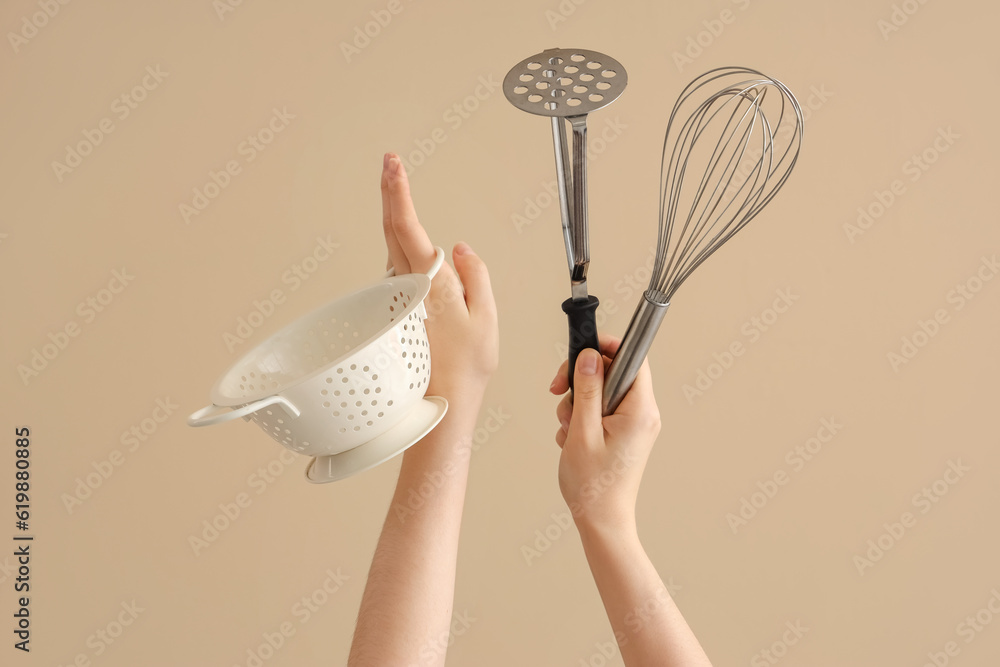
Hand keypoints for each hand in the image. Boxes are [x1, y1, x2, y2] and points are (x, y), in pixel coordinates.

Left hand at [381, 153, 498, 399]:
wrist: (440, 407)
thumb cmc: (464, 369)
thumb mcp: (486, 318)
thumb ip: (476, 277)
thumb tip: (462, 249)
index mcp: (428, 282)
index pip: (405, 226)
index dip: (396, 191)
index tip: (392, 163)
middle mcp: (405, 287)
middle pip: (391, 230)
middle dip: (389, 192)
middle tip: (389, 163)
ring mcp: (396, 300)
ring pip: (394, 252)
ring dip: (397, 225)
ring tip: (399, 197)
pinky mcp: (394, 312)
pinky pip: (399, 274)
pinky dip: (404, 256)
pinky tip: (412, 258)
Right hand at [549, 336, 660, 529]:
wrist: (601, 521)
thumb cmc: (593, 485)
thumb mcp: (582, 431)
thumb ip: (587, 390)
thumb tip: (590, 356)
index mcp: (640, 410)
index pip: (632, 357)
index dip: (607, 346)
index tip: (583, 348)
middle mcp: (643, 414)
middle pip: (611, 372)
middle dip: (582, 380)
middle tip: (559, 391)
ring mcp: (634, 424)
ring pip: (601, 391)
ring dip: (578, 403)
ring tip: (569, 429)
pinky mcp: (623, 434)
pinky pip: (601, 410)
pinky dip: (582, 418)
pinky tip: (573, 439)